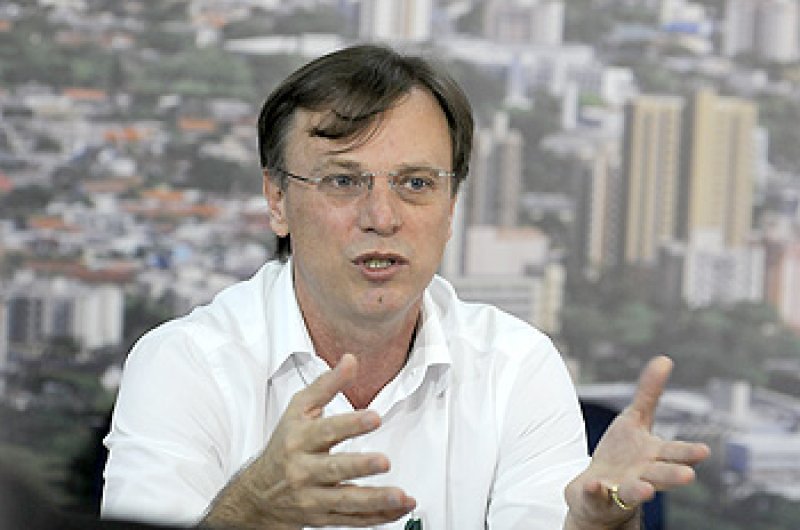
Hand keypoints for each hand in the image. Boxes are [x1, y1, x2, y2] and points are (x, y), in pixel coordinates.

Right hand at [202, 353, 415, 529]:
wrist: (257, 494)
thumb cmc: (284, 445)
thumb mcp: (299, 410)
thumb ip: (326, 385)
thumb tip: (350, 360)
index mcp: (300, 439)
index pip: (326, 431)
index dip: (350, 424)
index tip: (373, 417)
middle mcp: (304, 470)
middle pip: (333, 469)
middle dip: (360, 466)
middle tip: (384, 461)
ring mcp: (313, 497)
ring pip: (345, 502)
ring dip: (375, 501)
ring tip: (400, 496)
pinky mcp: (322, 518)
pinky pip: (352, 521)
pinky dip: (377, 518)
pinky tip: (398, 510)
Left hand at [564, 356, 709, 529]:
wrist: (601, 493)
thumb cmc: (626, 453)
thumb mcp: (635, 419)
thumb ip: (649, 394)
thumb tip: (665, 358)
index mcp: (655, 456)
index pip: (675, 454)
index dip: (688, 453)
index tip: (703, 451)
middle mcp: (644, 476)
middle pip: (662, 476)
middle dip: (674, 475)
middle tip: (688, 475)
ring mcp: (622, 489)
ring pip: (634, 491)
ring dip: (640, 490)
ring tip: (646, 490)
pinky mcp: (598, 498)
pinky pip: (596, 495)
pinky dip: (596, 491)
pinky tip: (594, 485)